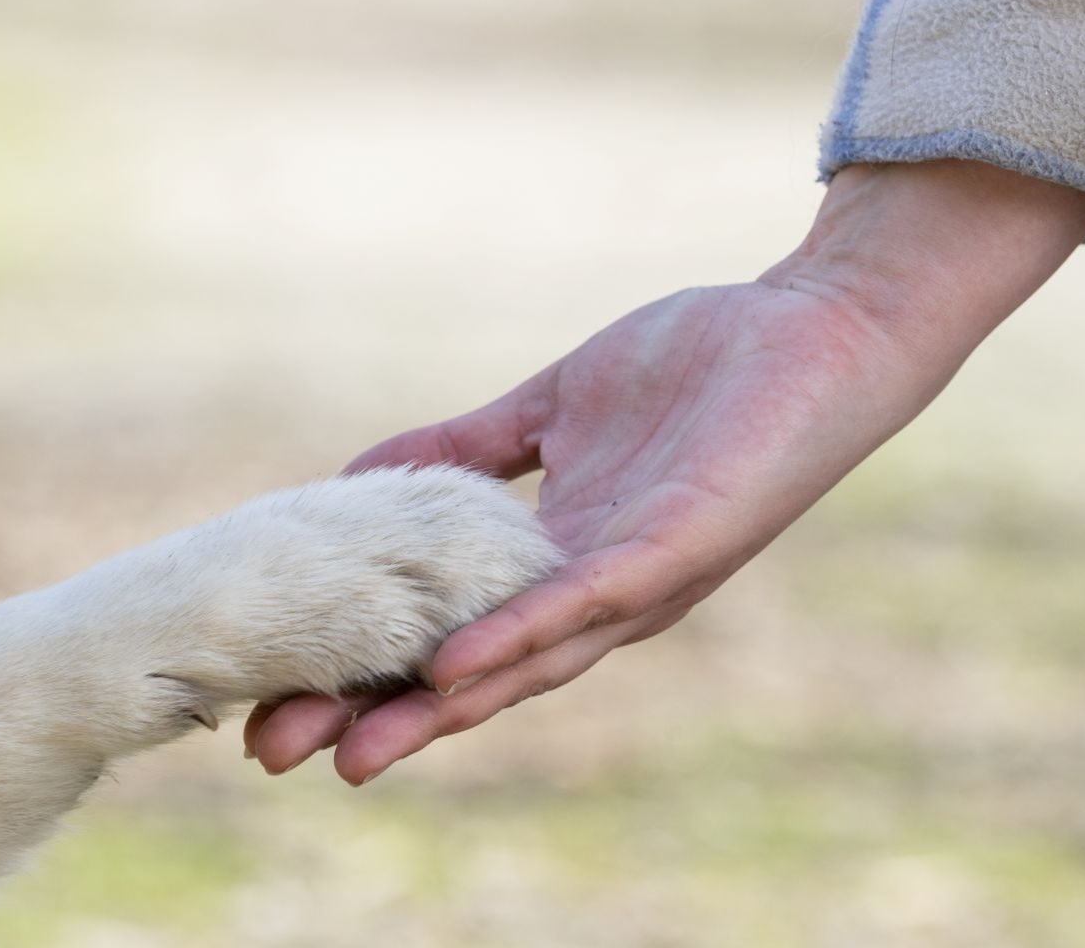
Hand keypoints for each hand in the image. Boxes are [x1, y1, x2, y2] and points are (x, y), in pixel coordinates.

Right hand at [245, 161, 1084, 783]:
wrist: (813, 331)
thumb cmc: (696, 370)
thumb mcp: (551, 410)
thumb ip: (465, 450)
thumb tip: (356, 477)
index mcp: (557, 563)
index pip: (446, 632)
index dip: (363, 670)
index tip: (271, 698)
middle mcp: (592, 594)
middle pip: (470, 674)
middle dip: (376, 716)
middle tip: (275, 754)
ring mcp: (635, 578)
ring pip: (525, 663)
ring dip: (437, 709)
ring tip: (352, 750)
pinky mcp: (677, 545)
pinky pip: (591, 602)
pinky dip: (522, 636)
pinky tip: (456, 666)